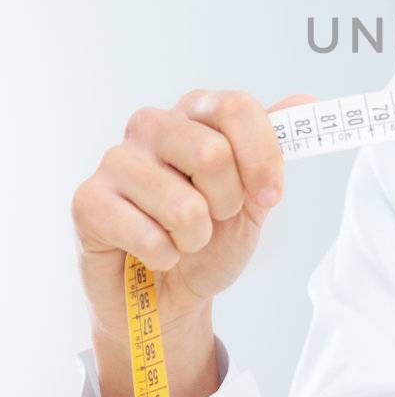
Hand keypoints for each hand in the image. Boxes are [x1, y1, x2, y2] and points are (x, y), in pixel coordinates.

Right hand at [72, 87, 313, 345]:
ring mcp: (116, 160)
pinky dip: (163, 256)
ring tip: (182, 239)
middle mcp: (152, 125)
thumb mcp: (253, 197)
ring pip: (183, 205)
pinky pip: (148, 235)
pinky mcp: (88, 200)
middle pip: (212, 153)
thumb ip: (275, 150)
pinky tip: (152, 253)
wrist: (167, 295)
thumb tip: (305, 101)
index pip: (237, 107)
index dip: (263, 158)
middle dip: (227, 203)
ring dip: (195, 238)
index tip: (268, 197)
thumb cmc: (208, 240)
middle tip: (215, 219)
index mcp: (194, 113)